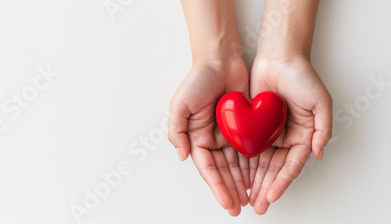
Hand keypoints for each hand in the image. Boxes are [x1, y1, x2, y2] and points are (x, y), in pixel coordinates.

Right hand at [168, 60, 249, 215]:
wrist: (221, 59)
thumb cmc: (198, 79)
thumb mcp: (180, 105)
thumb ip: (177, 131)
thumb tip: (183, 156)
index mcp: (196, 137)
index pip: (208, 168)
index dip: (217, 186)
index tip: (227, 201)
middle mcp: (212, 139)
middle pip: (223, 171)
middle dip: (230, 190)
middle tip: (240, 208)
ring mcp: (229, 134)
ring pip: (237, 165)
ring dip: (243, 183)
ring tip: (251, 200)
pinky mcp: (244, 127)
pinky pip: (250, 150)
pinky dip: (254, 165)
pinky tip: (259, 178)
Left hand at [248, 56, 331, 213]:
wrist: (278, 56)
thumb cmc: (301, 76)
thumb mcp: (321, 101)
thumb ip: (322, 129)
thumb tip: (318, 154)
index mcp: (303, 135)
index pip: (291, 165)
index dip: (282, 182)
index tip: (271, 196)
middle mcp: (286, 138)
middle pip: (274, 169)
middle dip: (266, 188)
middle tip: (257, 206)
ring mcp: (269, 132)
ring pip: (260, 163)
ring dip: (254, 181)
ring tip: (246, 198)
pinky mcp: (253, 125)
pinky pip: (247, 148)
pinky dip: (243, 164)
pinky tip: (237, 177)